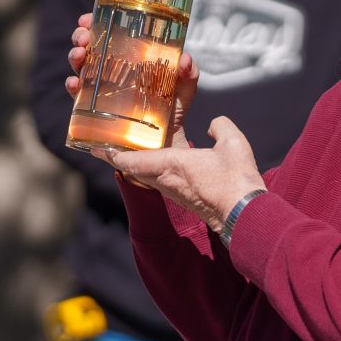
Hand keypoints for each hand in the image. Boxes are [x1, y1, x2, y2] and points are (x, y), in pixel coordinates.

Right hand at [64, 12, 198, 147]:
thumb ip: (189, 73)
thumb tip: (185, 60)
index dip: (95, 23)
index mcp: (130, 58)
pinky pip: (77, 96)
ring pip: (80, 67)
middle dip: (80, 37)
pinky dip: (73, 86)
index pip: (108, 33)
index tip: (88, 18)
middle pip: (89, 46)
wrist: (166, 141)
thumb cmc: (174, 108)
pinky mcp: (95, 109)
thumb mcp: (185, 88)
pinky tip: (75, 83)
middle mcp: (112, 70)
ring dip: (74, 57)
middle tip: (83, 37)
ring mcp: (101, 88)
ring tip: (79, 55)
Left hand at [95, 116, 266, 232]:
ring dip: (137, 164)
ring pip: (146, 176)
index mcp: (171, 164)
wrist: (244, 215)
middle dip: (119, 157)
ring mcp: (175, 192)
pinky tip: (161, 164)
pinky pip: (160, 182)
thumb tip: (214, 125)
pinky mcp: (185, 199)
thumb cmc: (237, 181)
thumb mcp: (233, 143)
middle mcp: (167, 181)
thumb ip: (220, 127)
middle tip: (108, 147)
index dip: (111, 154)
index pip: (130, 160)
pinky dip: (153, 171)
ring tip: (131, 151)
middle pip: (133, 169)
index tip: (95, 147)